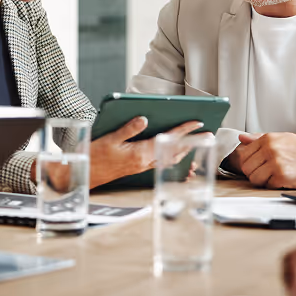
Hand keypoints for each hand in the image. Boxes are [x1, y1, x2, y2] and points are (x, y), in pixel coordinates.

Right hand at [86, 118, 203, 187]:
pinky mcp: (139, 168)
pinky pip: (161, 162)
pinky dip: (172, 156)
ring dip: (184, 150)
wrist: (87, 175)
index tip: (198, 122)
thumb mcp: (109, 139)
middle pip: (174, 151)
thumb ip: (128, 129)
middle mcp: (144, 162)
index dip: (183, 130)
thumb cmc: (95, 156)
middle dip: (192, 142)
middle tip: (208, 134)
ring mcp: (142, 167)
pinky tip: (175, 152)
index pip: (167, 139)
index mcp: (139, 153)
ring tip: (195, 141)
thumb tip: (144, 119)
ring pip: (169, 158)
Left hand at [232, 132, 295, 188]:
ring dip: (262, 180)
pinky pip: (266, 185)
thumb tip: (242, 137)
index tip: (258, 165)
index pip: (244, 154)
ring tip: (274, 176)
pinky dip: (272, 185)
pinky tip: (282, 180)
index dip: (250, 162)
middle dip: (254, 172)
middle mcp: (270, 149)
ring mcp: (276, 162)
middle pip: (246, 167)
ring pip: (253, 178)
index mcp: (269, 138)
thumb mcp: (284, 137)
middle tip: (266, 173)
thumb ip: (260, 138)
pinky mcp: (282, 176)